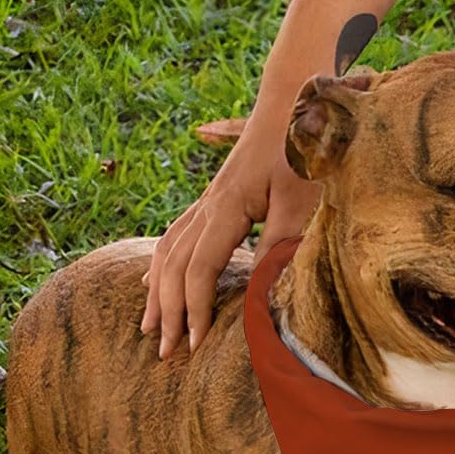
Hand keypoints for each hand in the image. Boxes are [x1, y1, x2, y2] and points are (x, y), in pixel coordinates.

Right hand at [141, 113, 320, 357]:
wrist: (295, 101)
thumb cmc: (303, 149)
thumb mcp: (300, 200)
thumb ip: (281, 245)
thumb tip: (263, 294)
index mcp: (225, 207)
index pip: (199, 269)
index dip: (195, 309)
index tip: (196, 345)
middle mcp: (208, 205)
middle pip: (173, 265)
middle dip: (168, 311)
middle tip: (165, 352)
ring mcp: (207, 201)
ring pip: (167, 250)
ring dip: (158, 291)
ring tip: (150, 327)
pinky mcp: (215, 199)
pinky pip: (175, 236)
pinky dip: (162, 265)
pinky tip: (154, 280)